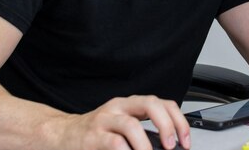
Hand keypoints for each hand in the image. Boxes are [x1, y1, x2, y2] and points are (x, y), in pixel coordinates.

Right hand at [58, 95, 189, 149]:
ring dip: (145, 144)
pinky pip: (113, 143)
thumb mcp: (123, 127)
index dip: (178, 121)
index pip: (162, 103)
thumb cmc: (97, 133)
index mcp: (131, 104)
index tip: (185, 141)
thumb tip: (169, 147)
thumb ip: (145, 133)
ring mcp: (105, 120)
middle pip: (150, 103)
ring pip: (132, 124)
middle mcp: (119, 107)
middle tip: (170, 145)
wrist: (63, 135)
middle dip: (166, 125)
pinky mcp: (92, 136)